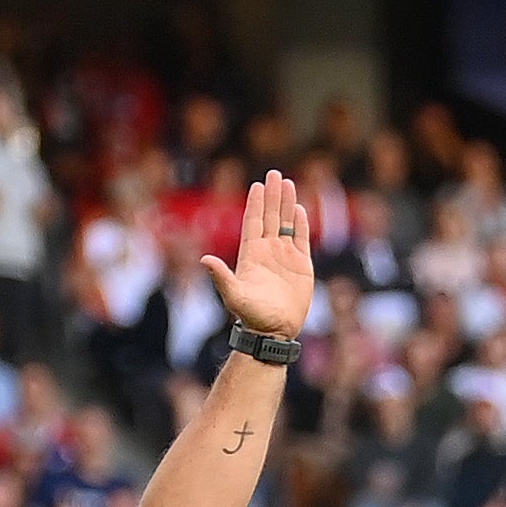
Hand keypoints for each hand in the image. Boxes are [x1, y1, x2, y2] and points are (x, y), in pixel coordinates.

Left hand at [202, 171, 314, 341]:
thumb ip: (221, 276)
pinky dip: (302, 224)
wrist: (274, 332)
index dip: (255, 203)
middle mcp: (268, 251)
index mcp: (251, 254)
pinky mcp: (301, 266)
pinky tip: (301, 209)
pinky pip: (302, 240)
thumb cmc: (252, 315)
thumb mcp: (234, 295)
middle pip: (271, 217)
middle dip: (273, 196)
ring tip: (288, 184)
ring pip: (287, 224)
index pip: (254, 222)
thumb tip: (203, 260)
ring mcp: (285, 257)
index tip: (257, 184)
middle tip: (275, 174)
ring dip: (287, 204)